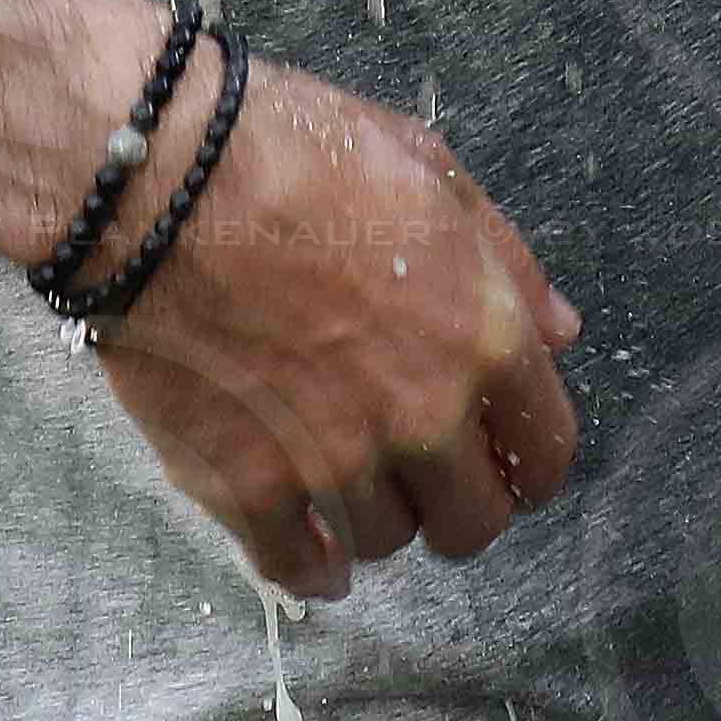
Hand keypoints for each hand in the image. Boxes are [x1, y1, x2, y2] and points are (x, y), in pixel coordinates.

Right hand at [82, 36, 584, 601]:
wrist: (162, 184)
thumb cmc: (299, 152)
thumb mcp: (432, 172)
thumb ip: (506, 263)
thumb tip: (559, 332)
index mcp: (484, 339)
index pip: (544, 454)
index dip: (526, 460)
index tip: (499, 455)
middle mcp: (423, 418)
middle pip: (472, 525)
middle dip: (456, 502)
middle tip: (425, 472)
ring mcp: (334, 462)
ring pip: (383, 544)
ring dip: (374, 515)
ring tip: (349, 472)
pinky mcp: (246, 489)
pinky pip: (296, 569)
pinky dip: (308, 566)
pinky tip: (311, 548)